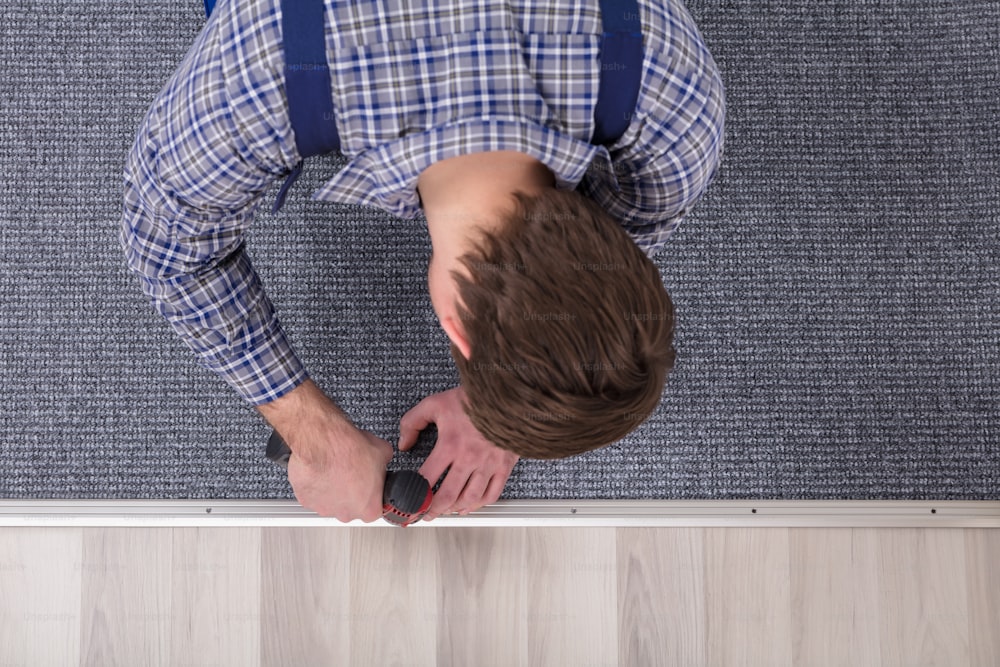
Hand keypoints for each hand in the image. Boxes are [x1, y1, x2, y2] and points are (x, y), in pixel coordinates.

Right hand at [258, 380, 392, 521]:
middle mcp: (346, 514)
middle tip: (351, 472)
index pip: (375, 507)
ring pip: (331, 501)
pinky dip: (316, 484)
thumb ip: (384, 464)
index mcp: (369, 508)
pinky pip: (313, 494)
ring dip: (333, 488)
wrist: (323, 442)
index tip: (369, 484)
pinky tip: (321, 470)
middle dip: (352, 491)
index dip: (372, 492)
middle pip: (351, 507)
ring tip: (335, 469)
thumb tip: (382, 459)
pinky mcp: (305, 500)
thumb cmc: (349, 450)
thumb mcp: (383, 451)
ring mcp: (324, 509)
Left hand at [399, 386, 518, 519]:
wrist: (506, 395)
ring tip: (445, 512)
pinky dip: (479, 504)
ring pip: (470, 499)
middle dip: (432, 510)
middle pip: (447, 496)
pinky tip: (470, 505)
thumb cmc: (473, 399)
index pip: (427, 479)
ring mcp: (488, 464)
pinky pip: (492, 493)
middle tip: (424, 514)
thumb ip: (413, 422)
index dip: (414, 495)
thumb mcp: (435, 404)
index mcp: (450, 445)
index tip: (408, 501)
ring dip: (454, 510)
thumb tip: (404, 443)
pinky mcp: (503, 465)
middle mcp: (469, 458)